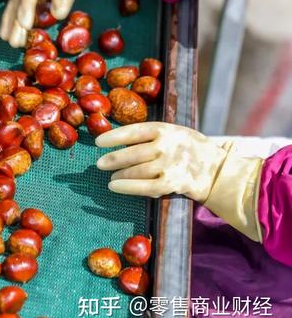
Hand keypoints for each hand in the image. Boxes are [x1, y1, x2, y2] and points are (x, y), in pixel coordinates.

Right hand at [0, 0, 95, 47]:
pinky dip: (19, 21)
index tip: (25, 25)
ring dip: (13, 24)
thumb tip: (58, 15)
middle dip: (14, 21)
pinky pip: (24, 9)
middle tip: (13, 41)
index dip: (26, 7)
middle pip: (18, 1)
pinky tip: (18, 35)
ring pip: (17, 7)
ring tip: (10, 41)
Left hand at [95, 122, 227, 199]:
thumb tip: (119, 140)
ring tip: (111, 176)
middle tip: (99, 164)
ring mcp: (171, 165)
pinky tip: (115, 186)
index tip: (98, 142)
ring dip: (119, 175)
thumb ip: (152, 135)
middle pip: (132, 153)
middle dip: (112, 159)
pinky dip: (127, 187)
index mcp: (166, 129)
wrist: (219, 171)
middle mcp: (167, 146)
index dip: (113, 137)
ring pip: (136, 171)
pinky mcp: (173, 183)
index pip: (134, 131)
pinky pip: (144, 187)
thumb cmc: (190, 149)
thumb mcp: (176, 133)